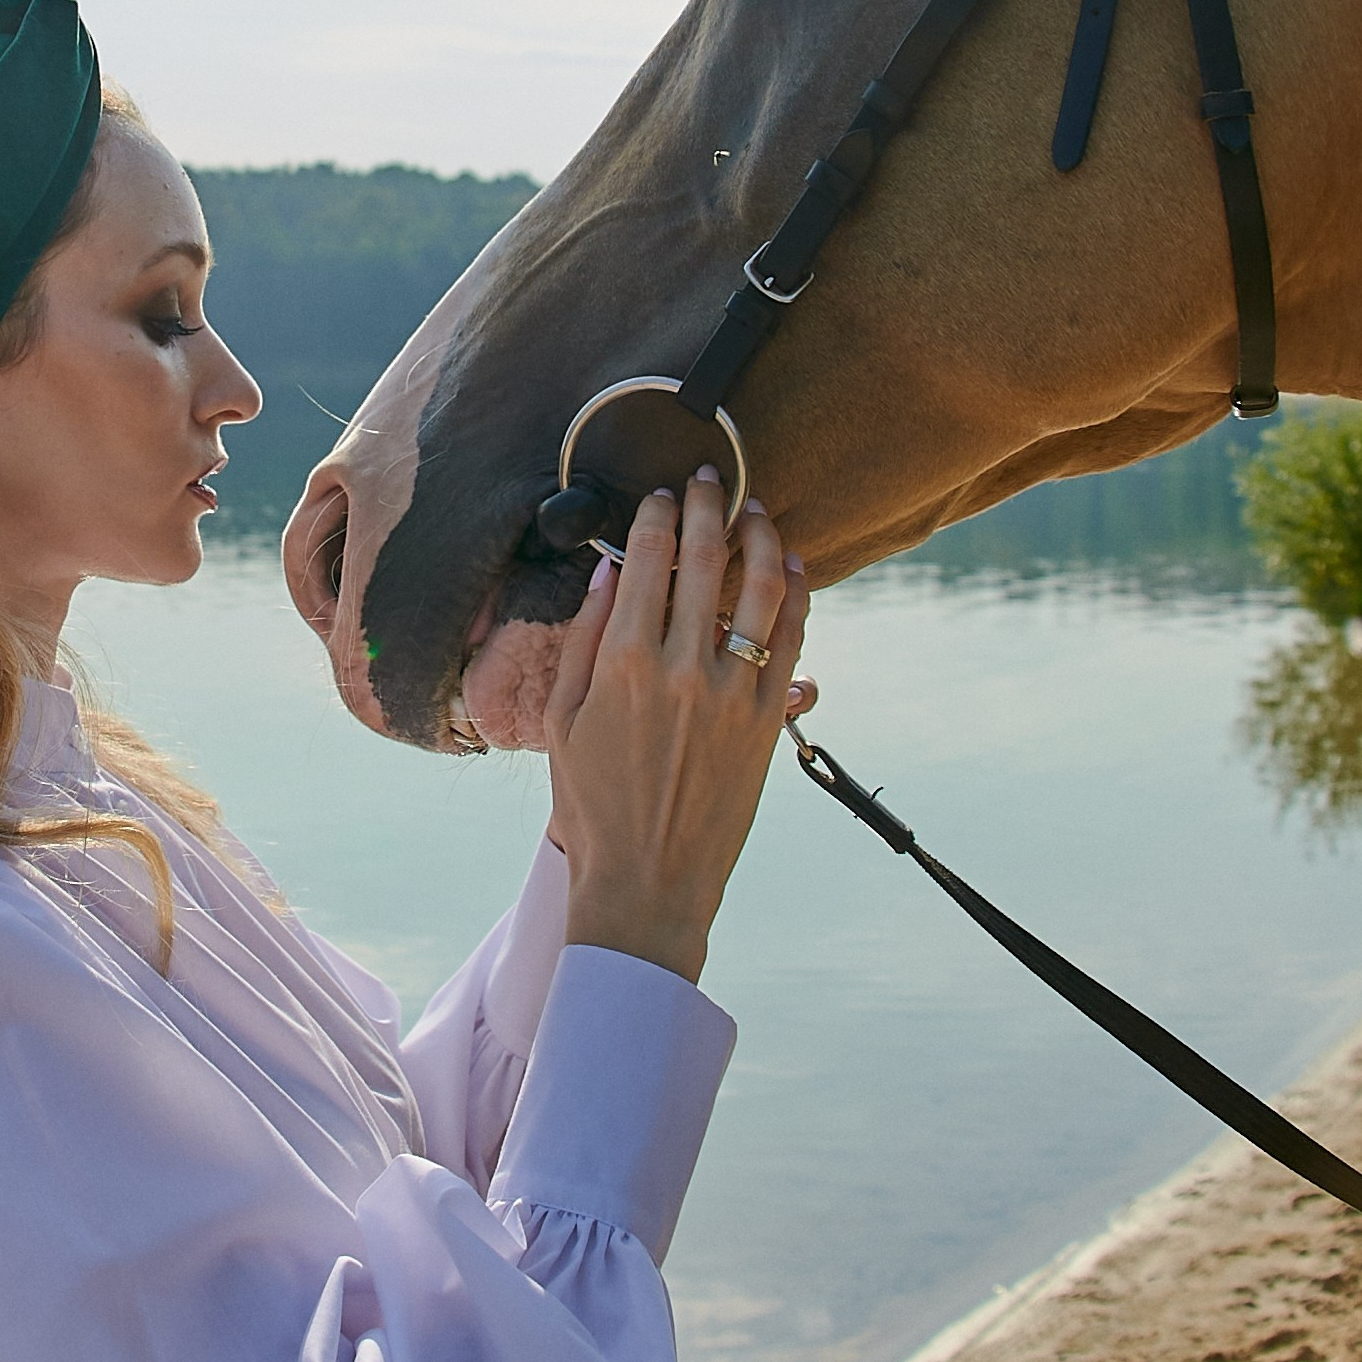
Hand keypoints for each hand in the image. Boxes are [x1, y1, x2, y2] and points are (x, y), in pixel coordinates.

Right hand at [545, 474, 809, 984]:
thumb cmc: (593, 805)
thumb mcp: (563, 721)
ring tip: (756, 511)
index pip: (648, 559)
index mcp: (623, 662)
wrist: (648, 883)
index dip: (656, 514)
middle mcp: (682, 667)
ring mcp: (733, 693)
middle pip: (706, 558)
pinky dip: (798, 594)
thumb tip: (606, 570)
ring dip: (762, 537)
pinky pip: (791, 639)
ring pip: (761, 588)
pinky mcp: (767, 720)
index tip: (659, 493)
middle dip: (708, 505)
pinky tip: (794, 567)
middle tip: (708, 478)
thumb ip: (584, 638)